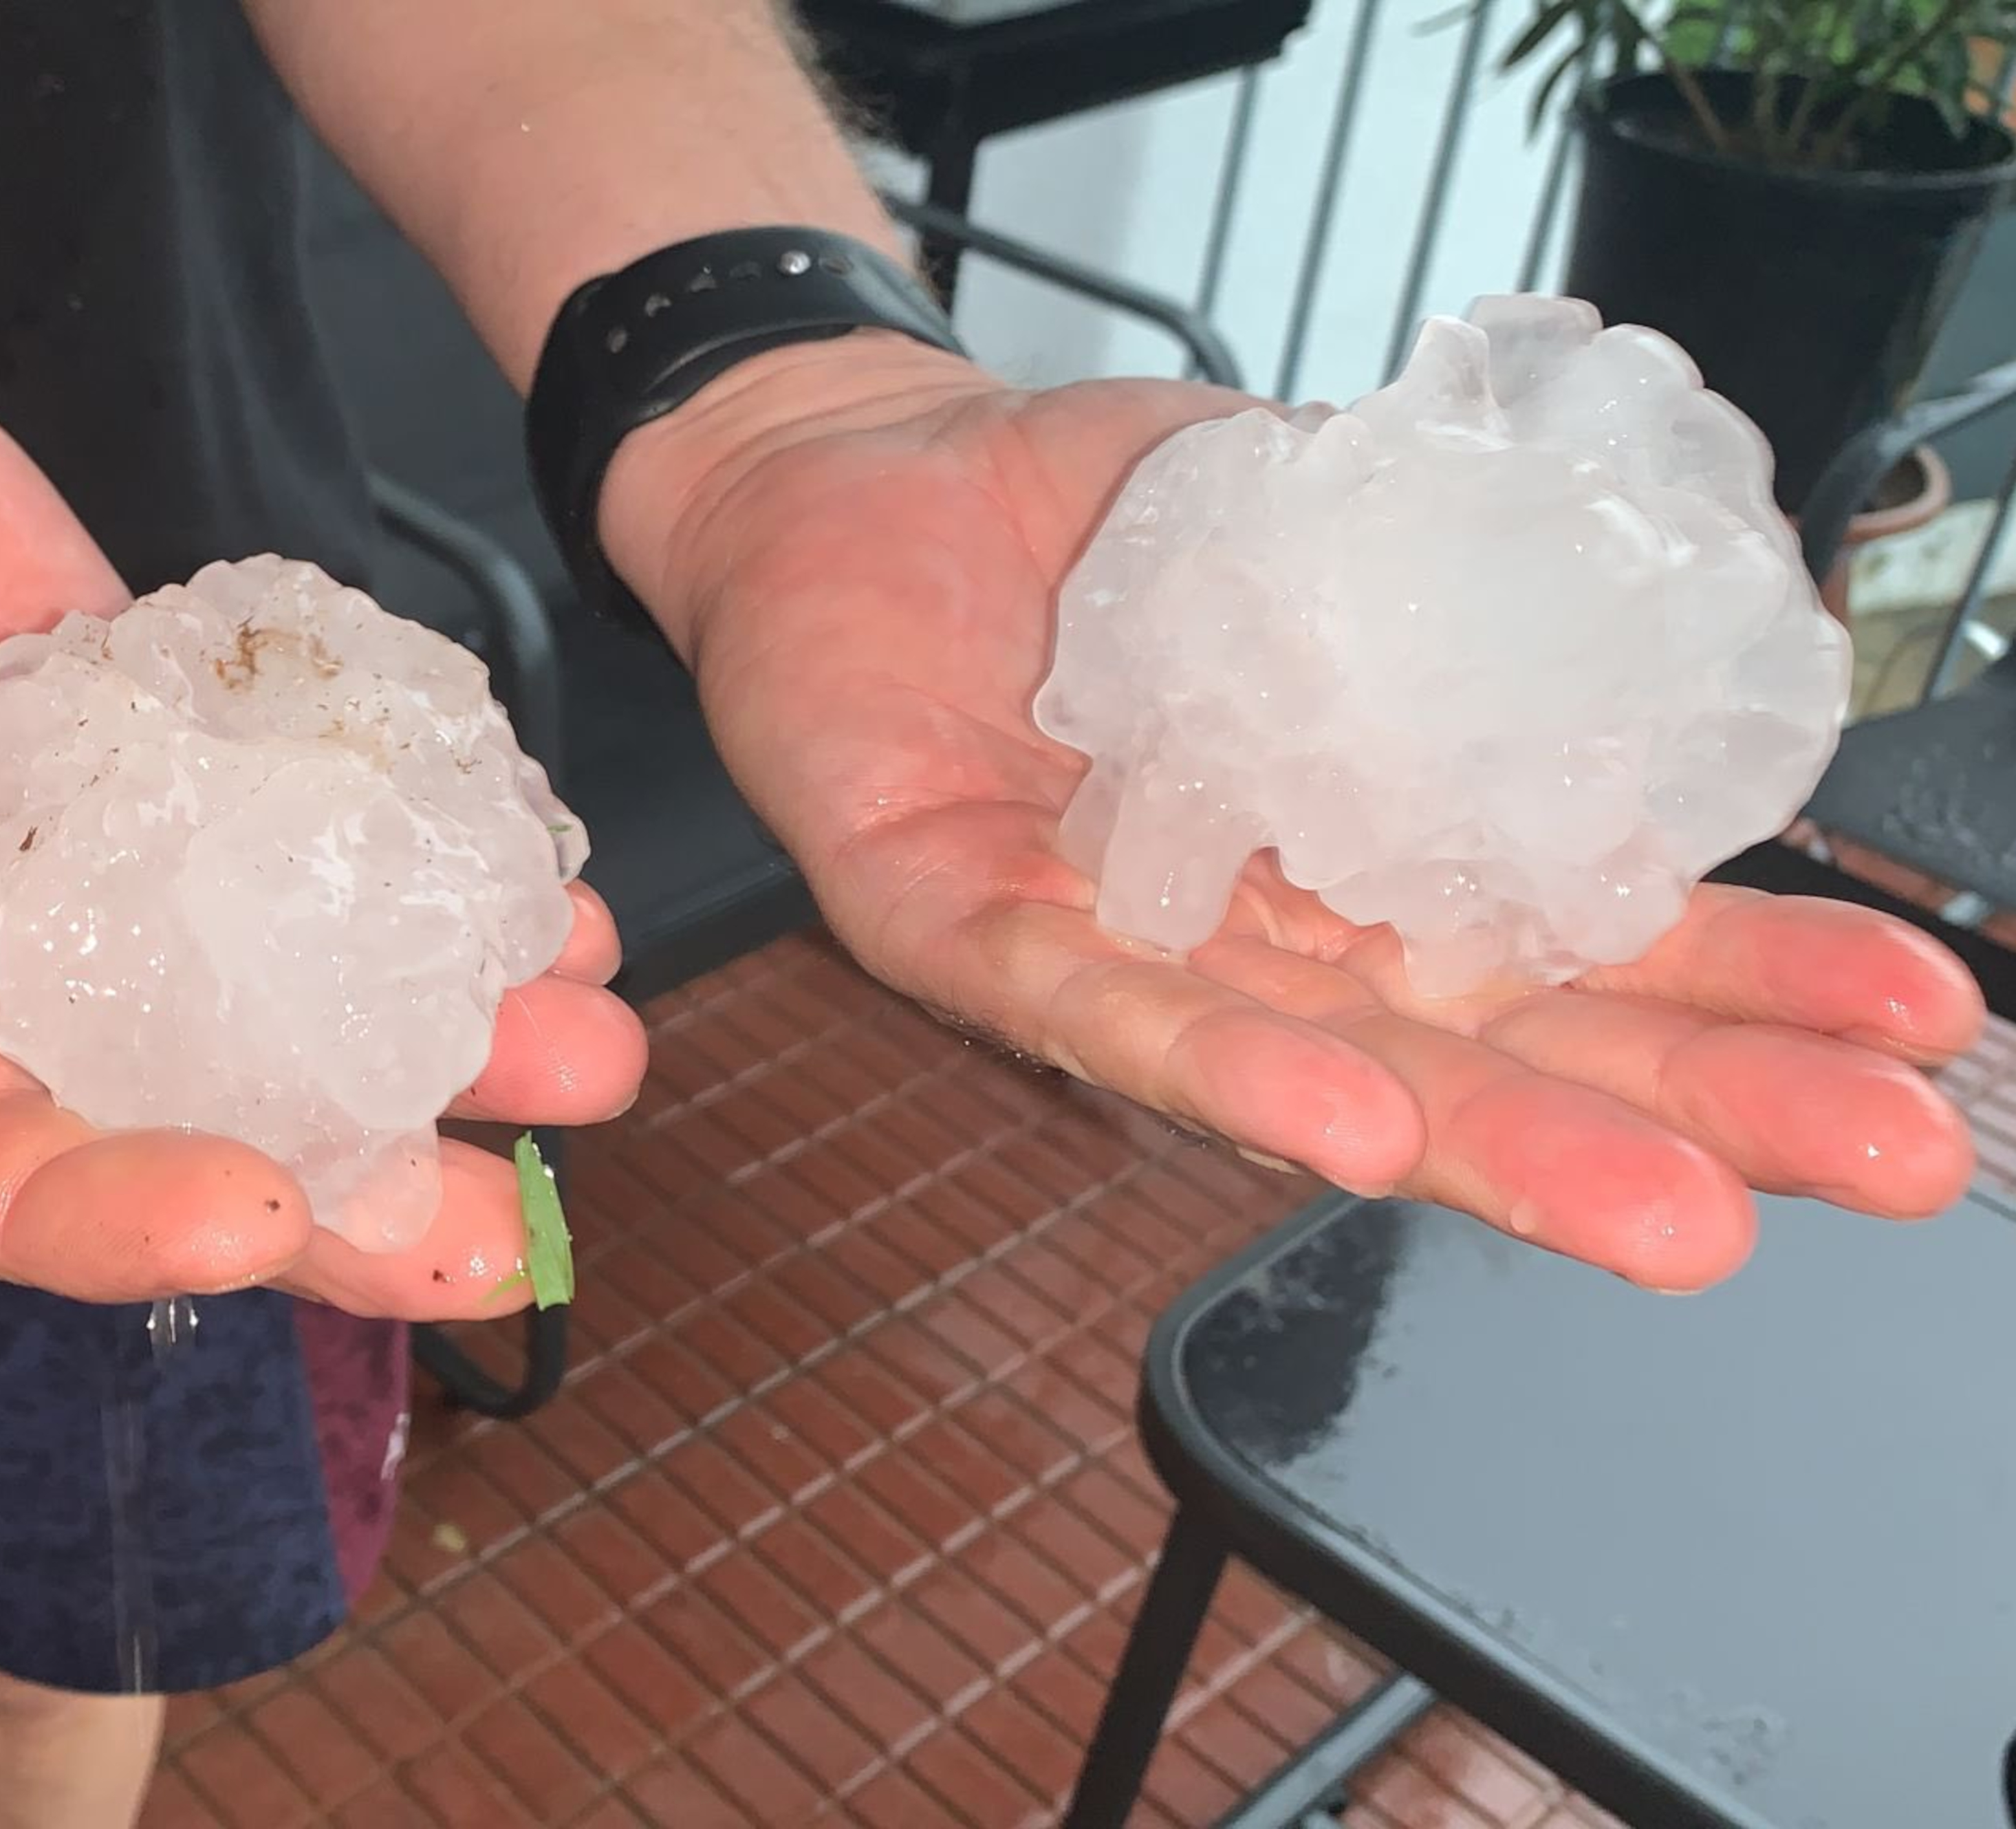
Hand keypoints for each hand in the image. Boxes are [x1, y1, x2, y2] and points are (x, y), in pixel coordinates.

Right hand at [0, 225, 643, 1316]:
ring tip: (586, 1055)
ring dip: (425, 1047)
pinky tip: (546, 898)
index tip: (251, 1209)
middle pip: (150, 1124)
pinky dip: (410, 876)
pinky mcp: (146, 745)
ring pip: (258, 1001)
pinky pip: (289, 838)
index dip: (90, 1210)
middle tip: (503, 1228)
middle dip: (332, 1189)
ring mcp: (65, 859)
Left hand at [608, 340, 1981, 1290]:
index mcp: (1357, 845)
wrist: (858, 472)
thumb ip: (1454, 578)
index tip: (1922, 1019)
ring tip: (1671, 1214)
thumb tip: (1679, 618)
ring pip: (1315, 1072)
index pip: (1572, 939)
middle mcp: (1254, 931)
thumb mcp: (1306, 508)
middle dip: (1682, 1110)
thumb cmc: (1081, 513)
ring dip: (1488, 1146)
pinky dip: (1211, 1063)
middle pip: (1482, 1045)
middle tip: (1887, 1163)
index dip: (1741, 982)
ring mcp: (1107, 952)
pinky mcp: (950, 929)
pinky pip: (1084, 1011)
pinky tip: (1342, 1122)